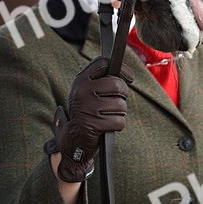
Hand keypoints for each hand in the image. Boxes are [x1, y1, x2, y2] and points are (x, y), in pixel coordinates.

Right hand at [44, 56, 134, 181]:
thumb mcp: (88, 93)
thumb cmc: (87, 113)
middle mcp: (82, 91)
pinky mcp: (94, 124)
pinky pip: (120, 121)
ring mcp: (87, 107)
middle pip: (117, 84)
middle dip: (123, 94)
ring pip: (121, 104)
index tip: (129, 77)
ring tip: (108, 116)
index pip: (103, 63)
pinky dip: (117, 125)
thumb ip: (103, 81)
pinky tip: (107, 126)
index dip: (120, 68)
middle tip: (117, 102)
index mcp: (81, 80)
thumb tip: (127, 76)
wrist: (73, 140)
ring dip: (120, 112)